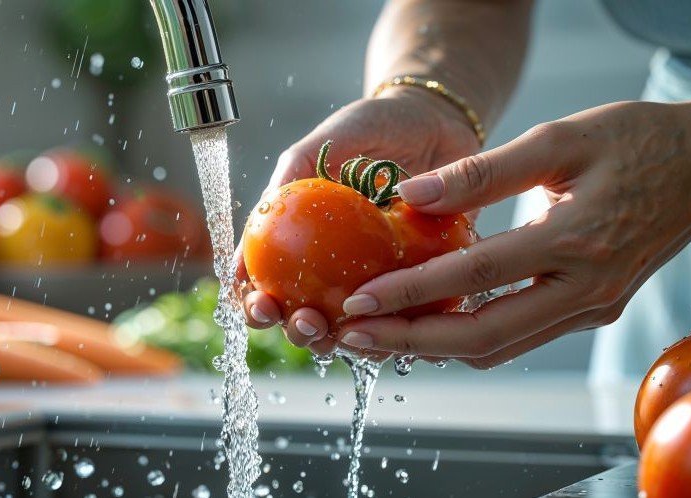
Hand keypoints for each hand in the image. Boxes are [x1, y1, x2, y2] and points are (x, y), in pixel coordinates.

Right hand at [237, 88, 481, 354]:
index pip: (265, 282)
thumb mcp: (324, 143)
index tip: (260, 304)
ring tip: (340, 336)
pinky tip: (396, 339)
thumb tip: (256, 223)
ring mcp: (377, 277)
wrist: (437, 119)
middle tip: (305, 322)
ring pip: (352, 327)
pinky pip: (408, 318)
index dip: (254, 302)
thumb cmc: (375, 126)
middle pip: (304, 315)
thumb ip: (290, 177)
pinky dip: (399, 334)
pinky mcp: (421, 281)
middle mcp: (334, 266)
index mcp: (300, 239)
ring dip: (342, 342)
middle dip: (296, 330)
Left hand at [333, 100, 690, 366]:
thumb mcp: (560, 139)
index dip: (409, 293)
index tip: (357, 300)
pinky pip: (520, 336)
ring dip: (434, 347)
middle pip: (483, 338)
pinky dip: (470, 337)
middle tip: (350, 335)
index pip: (474, 277)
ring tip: (376, 333)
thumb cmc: (638, 140)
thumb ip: (483, 172)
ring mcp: (593, 308)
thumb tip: (409, 196)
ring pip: (500, 348)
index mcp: (577, 241)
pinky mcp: (593, 312)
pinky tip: (428, 321)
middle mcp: (586, 289)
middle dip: (409, 341)